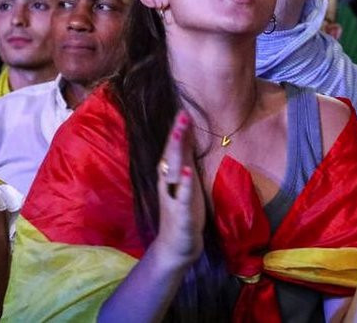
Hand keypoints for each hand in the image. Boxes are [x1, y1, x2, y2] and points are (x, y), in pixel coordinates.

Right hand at [151, 111, 204, 271]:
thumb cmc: (183, 210)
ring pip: (174, 173)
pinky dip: (184, 184)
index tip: (182, 110)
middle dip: (176, 136)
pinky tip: (186, 171)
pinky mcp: (182, 214)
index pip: (173, 149)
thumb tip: (186, 130)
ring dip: (176, 153)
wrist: (176, 246)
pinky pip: (183, 197)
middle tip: (181, 114)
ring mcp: (174, 199)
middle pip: (171, 156)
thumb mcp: (186, 181)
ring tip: (179, 133)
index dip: (177, 130)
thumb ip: (185, 158)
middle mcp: (169, 184)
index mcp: (172, 176)